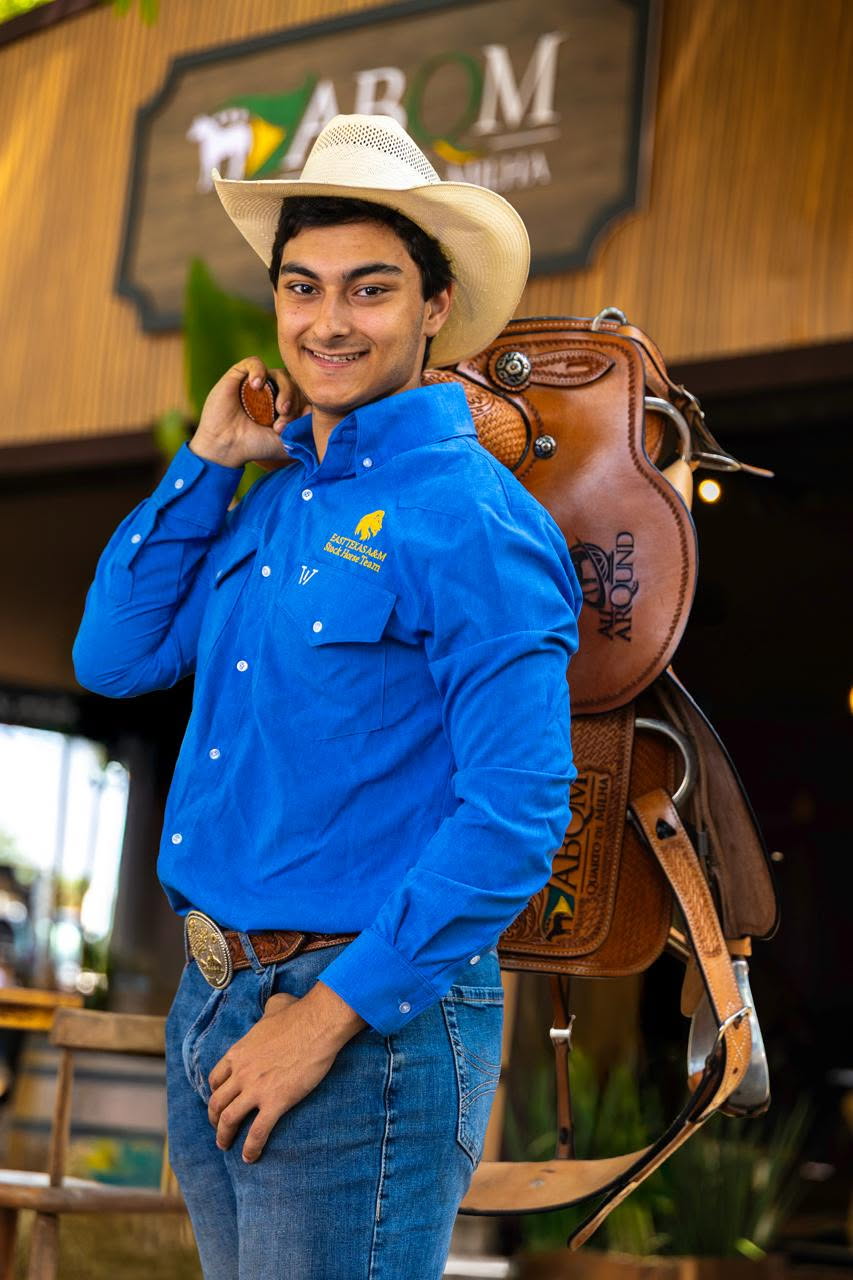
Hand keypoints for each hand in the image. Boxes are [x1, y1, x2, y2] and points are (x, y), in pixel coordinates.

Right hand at [189, 356, 306, 469]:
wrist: (227, 447)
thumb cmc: (255, 446)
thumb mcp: (286, 443)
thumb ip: (303, 430)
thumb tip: (315, 410)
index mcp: (283, 405)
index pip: (304, 394)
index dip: (304, 407)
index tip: (293, 427)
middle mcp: (272, 392)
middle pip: (295, 383)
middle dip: (295, 400)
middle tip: (285, 415)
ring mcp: (257, 383)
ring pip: (280, 373)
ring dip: (285, 389)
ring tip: (279, 408)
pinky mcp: (239, 375)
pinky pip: (254, 362)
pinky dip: (259, 371)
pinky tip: (257, 386)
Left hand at [207, 982, 365, 1162]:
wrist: (317, 1024)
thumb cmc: (299, 1013)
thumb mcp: (275, 1006)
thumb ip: (267, 1010)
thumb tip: (273, 1007)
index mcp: (239, 1052)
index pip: (216, 1078)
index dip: (215, 1092)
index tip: (219, 1100)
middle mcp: (241, 1073)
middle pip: (217, 1102)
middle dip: (214, 1118)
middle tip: (219, 1128)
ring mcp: (256, 1089)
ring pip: (229, 1120)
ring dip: (224, 1136)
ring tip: (226, 1146)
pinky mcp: (275, 1102)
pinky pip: (257, 1132)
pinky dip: (251, 1148)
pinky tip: (250, 1157)